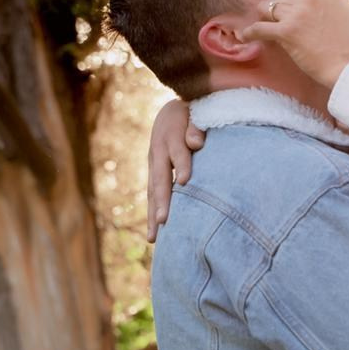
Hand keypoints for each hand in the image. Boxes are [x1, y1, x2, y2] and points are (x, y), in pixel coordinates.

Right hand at [147, 99, 203, 241]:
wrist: (171, 112)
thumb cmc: (191, 112)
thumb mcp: (195, 112)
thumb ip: (197, 126)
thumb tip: (196, 142)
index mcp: (170, 136)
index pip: (179, 152)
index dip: (182, 165)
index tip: (186, 181)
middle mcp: (158, 153)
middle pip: (160, 178)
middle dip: (162, 200)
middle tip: (163, 220)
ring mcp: (153, 165)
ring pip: (152, 192)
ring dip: (152, 214)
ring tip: (153, 237)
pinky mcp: (154, 174)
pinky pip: (152, 195)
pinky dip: (153, 213)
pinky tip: (155, 235)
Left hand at [239, 0, 348, 87]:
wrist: (344, 65)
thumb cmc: (345, 42)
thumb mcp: (344, 8)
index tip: (284, 4)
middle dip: (275, 8)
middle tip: (278, 22)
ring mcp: (297, 13)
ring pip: (267, 8)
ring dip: (265, 19)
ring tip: (264, 29)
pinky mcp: (286, 31)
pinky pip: (259, 28)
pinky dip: (250, 33)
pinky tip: (245, 36)